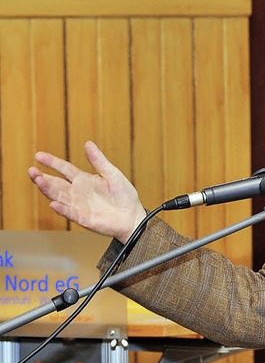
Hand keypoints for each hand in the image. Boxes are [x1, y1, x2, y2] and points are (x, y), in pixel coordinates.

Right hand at [28, 141, 146, 243]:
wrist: (133, 217)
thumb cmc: (124, 195)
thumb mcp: (112, 174)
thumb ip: (99, 161)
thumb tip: (88, 143)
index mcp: (84, 180)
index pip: (64, 169)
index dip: (52, 162)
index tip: (38, 155)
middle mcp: (77, 192)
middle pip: (56, 184)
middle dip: (43, 177)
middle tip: (32, 171)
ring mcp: (79, 206)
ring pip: (59, 197)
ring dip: (48, 190)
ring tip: (39, 181)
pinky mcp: (84, 219)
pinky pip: (71, 213)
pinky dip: (62, 209)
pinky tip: (53, 203)